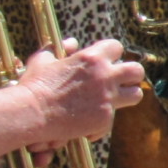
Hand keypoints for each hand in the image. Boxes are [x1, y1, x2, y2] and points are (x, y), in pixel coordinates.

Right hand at [17, 39, 144, 148]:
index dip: (112, 54)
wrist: (30, 113)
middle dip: (130, 75)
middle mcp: (105, 76)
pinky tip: (88, 125)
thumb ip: (60, 48)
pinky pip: (112, 120)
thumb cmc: (34, 85)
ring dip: (126, 96)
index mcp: (92, 58)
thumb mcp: (43, 59)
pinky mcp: (105, 119)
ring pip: (136, 95)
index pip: (116, 47)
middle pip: (136, 71)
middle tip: (120, 81)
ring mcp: (107, 98)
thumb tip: (72, 42)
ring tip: (113, 100)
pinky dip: (100, 123)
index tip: (106, 61)